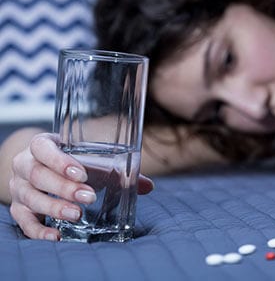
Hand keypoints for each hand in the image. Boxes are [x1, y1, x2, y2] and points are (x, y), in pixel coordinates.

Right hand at [9, 133, 153, 240]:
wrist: (46, 170)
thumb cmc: (72, 164)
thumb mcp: (91, 162)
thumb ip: (117, 172)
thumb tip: (147, 186)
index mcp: (41, 146)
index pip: (43, 148)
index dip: (60, 160)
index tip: (82, 173)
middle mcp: (24, 165)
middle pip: (37, 174)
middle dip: (64, 187)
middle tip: (89, 197)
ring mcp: (19, 187)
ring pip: (30, 197)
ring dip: (54, 207)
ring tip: (77, 214)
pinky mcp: (18, 208)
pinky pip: (23, 221)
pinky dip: (39, 230)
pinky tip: (57, 235)